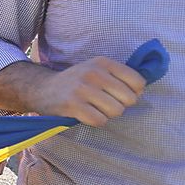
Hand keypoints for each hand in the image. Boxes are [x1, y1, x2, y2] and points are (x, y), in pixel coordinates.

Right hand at [32, 57, 146, 126]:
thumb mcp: (96, 70)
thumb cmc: (77, 82)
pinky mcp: (73, 105)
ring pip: (116, 111)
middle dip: (120, 105)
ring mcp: (82, 89)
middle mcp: (94, 73)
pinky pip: (99, 120)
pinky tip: (86, 114)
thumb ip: (119, 77)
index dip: (133, 93)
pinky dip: (96, 121)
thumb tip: (141, 92)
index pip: (138, 82)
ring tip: (95, 108)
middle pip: (129, 99)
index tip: (119, 94)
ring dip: (107, 114)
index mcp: (103, 62)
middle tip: (105, 103)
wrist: (42, 89)